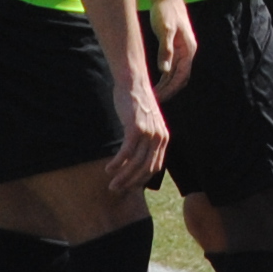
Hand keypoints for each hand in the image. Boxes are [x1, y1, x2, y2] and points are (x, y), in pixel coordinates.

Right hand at [106, 78, 171, 195]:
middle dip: (131, 183)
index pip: (154, 167)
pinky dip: (118, 163)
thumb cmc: (136, 103)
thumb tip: (135, 157)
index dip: (141, 180)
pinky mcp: (136, 128)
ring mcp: (149, 133)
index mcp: (163, 138)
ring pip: (136, 163)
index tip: (129, 186)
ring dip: (123, 177)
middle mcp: (159, 138)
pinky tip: (109, 168)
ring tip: (112, 184)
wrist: (133, 82)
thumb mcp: (146, 123)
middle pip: (145, 169)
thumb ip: (145, 139)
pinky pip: (126, 152)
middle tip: (117, 189)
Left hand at [151, 0, 198, 91]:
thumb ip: (165, 50)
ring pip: (176, 74)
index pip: (182, 75)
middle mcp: (188, 52)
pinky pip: (172, 68)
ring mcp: (182, 50)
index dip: (171, 88)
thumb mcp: (165, 30)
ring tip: (153, 95)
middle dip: (169, 90)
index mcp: (189, 49)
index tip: (159, 97)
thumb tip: (164, 71)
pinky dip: (164, 77)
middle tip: (154, 100)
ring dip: (166, 85)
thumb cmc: (165, 11)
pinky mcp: (175, 48)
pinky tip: (155, 82)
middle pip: (181, 78)